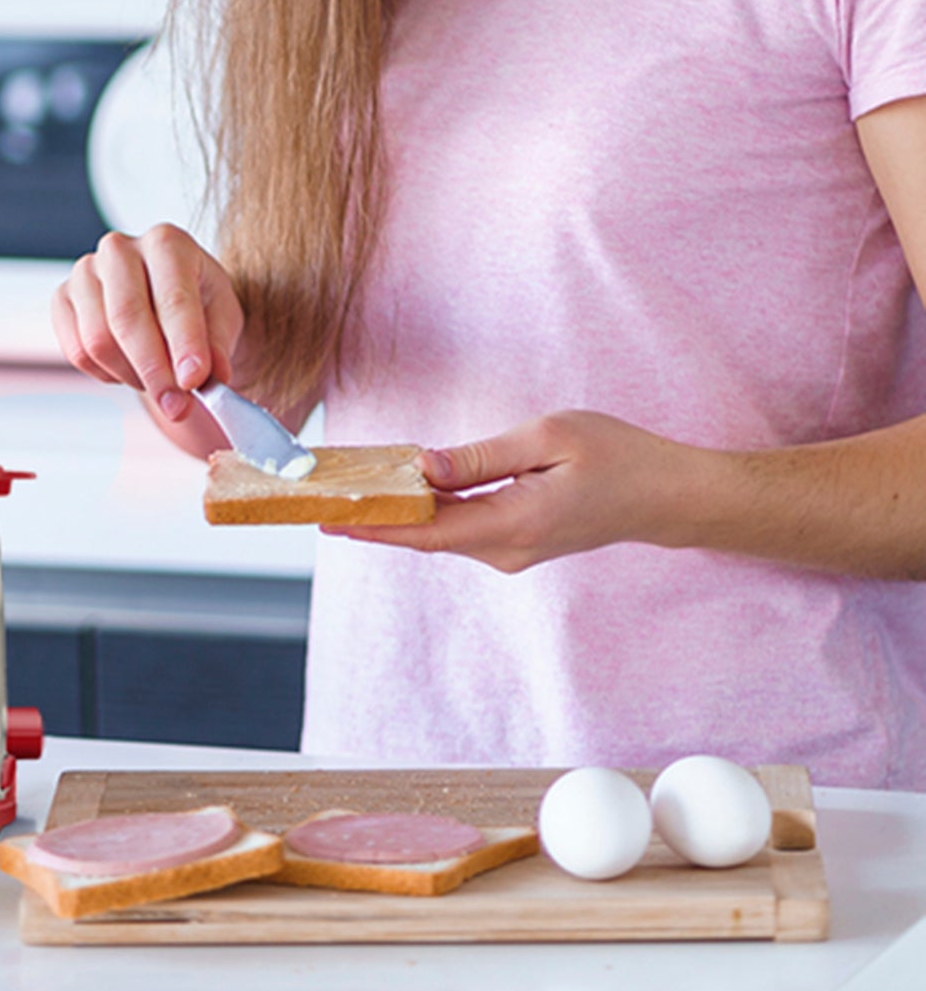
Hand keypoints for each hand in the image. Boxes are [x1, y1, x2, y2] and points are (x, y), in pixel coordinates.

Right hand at [52, 226, 245, 450]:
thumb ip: (218, 346)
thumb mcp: (224, 318)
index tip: (193, 382)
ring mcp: (85, 271)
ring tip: (158, 382)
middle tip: (176, 407)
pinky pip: (77, 352)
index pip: (173, 298)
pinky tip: (130, 369)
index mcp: (167, 242)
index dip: (184, 344)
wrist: (168, 299)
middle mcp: (120, 249)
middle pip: (127, 318)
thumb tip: (209, 378)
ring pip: (98, 340)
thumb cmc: (199, 303)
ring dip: (132, 375)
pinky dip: (107, 374)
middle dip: (154, 370)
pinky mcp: (62, 298)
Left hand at [323, 410, 701, 572]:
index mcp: (514, 523)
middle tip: (322, 498)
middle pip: (426, 536)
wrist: (668, 496)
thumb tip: (424, 468)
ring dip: (398, 515)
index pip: (426, 531)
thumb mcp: (547, 439)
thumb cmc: (617, 456)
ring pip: (441, 534)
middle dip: (373, 518)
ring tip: (349, 490)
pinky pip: (461, 530)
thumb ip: (481, 458)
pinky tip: (402, 493)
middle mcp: (508, 549)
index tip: (329, 518)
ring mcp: (514, 551)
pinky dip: (428, 513)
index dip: (374, 525)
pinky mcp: (518, 542)